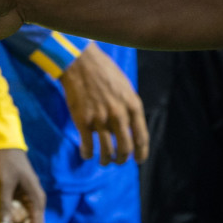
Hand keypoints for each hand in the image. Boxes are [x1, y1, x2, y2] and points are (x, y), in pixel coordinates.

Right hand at [61, 43, 148, 164]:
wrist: (80, 62)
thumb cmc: (104, 72)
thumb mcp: (125, 87)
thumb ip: (130, 107)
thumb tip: (131, 128)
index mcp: (133, 106)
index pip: (141, 137)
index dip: (141, 153)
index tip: (138, 160)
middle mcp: (119, 115)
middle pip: (125, 148)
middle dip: (122, 159)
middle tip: (118, 161)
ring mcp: (100, 119)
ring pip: (107, 151)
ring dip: (106, 160)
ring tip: (104, 161)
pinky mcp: (83, 120)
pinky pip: (87, 146)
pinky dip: (87, 154)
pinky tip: (86, 154)